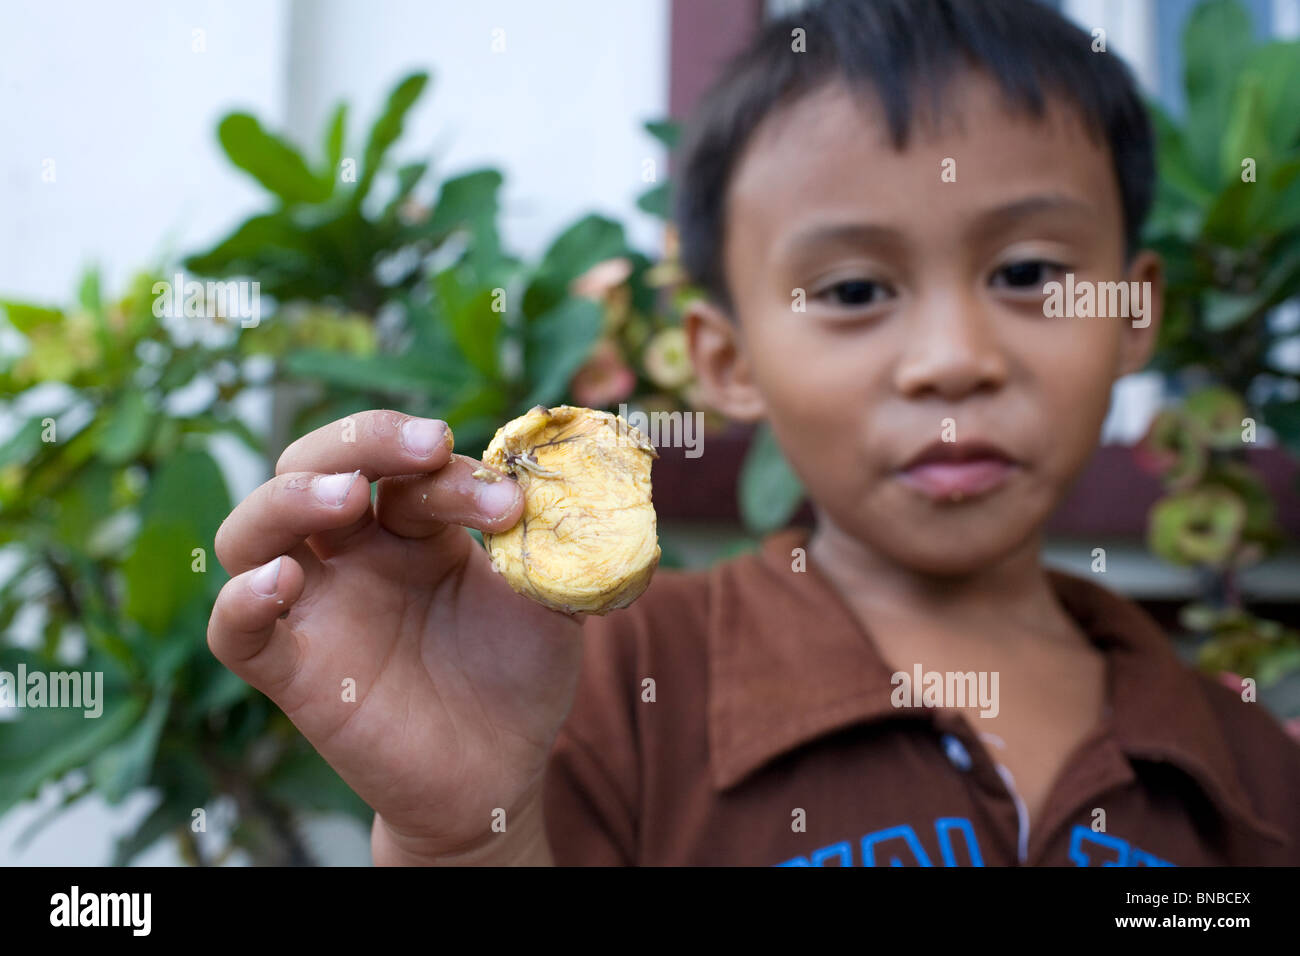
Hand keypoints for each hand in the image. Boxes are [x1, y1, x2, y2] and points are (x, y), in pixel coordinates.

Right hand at [206, 410, 583, 861]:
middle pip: (314, 465)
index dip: (454, 471)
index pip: (408, 470)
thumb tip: (557, 483)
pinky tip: (281, 582)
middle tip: (427, 446)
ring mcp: (318, 609)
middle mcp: (354, 556)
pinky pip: (236, 632)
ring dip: (290, 497)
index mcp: (414, 528)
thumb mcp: (551, 600)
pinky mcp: (294, 673)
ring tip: (348, 495)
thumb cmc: (518, 677)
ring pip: (251, 530)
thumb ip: (550, 544)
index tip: (511, 500)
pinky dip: (242, 601)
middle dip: (363, 439)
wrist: (500, 773)